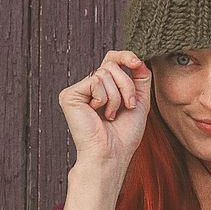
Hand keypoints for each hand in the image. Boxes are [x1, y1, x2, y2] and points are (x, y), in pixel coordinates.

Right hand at [58, 50, 151, 168]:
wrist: (112, 154)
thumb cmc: (125, 135)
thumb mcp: (139, 102)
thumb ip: (140, 79)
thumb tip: (138, 59)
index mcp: (104, 88)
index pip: (112, 59)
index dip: (124, 56)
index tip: (136, 62)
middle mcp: (90, 87)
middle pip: (111, 64)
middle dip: (126, 85)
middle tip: (127, 106)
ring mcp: (79, 90)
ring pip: (105, 73)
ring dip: (116, 96)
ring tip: (111, 115)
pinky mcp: (70, 95)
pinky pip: (94, 81)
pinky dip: (103, 98)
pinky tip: (98, 113)